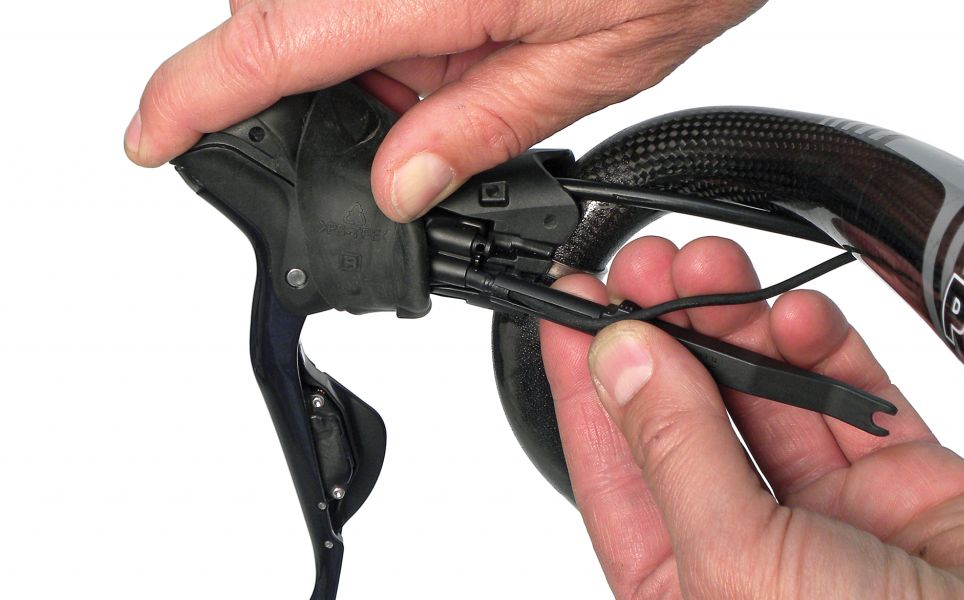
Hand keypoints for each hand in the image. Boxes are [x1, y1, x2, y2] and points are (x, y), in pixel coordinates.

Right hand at [124, 0, 763, 219]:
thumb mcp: (588, 69)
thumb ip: (476, 128)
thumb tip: (398, 183)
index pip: (269, 47)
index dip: (190, 99)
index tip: (149, 139)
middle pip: (283, 18)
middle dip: (313, 88)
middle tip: (402, 125)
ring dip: (370, 52)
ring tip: (467, 64)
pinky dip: (398, 17)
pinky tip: (467, 25)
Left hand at [539, 236, 963, 598]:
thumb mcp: (739, 562)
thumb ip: (677, 454)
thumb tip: (620, 365)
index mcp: (688, 587)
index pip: (613, 473)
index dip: (586, 388)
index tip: (569, 311)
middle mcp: (750, 546)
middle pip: (686, 418)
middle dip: (664, 336)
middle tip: (645, 268)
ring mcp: (826, 511)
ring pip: (762, 392)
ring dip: (735, 325)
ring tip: (709, 267)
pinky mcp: (900, 479)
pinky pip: (847, 392)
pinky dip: (820, 347)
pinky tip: (796, 317)